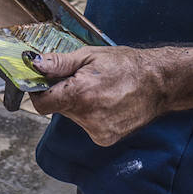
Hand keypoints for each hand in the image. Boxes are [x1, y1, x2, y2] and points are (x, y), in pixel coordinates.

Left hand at [28, 46, 168, 147]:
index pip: (41, 103)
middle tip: (79, 79)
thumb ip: (58, 63)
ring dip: (77, 104)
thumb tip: (34, 64)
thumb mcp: (89, 55)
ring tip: (98, 90)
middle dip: (62, 93)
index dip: (37, 92)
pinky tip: (106, 102)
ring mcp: (97, 130)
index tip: (41, 82)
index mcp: (80, 94)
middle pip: (58, 108)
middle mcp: (87, 116)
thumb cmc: (125, 65)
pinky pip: (86, 125)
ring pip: (73, 116)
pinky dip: (90, 114)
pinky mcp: (105, 138)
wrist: (158, 83)